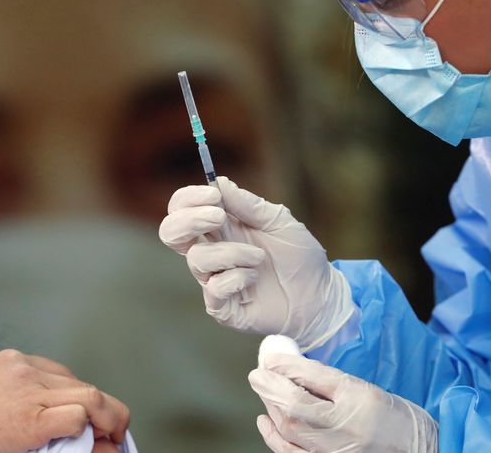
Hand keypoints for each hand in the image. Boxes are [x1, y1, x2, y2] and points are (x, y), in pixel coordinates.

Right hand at [0, 349, 130, 452]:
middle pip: (78, 383)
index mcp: (12, 361)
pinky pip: (77, 416)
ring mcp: (30, 392)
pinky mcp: (32, 419)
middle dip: (98, 406)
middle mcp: (24, 370)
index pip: (60, 372)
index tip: (87, 411)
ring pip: (90, 395)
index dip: (78, 394)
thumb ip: (6, 388)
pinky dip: (89, 428)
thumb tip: (27, 402)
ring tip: (116, 434)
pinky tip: (92, 440)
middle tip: (111, 427)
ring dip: (109, 417)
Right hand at [159, 177, 353, 349]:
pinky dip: (236, 278)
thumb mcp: (279, 221)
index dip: (189, 199)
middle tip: (218, 217)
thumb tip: (220, 182)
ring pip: (197, 259)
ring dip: (231, 252)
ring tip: (259, 257)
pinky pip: (214, 289)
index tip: (213, 195)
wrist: (320, 297)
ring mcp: (214, 280)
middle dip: (188, 220)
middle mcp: (212, 252)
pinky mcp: (222, 307)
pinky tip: (255, 278)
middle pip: (171, 232)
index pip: (183, 208)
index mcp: (220, 228)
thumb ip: (249, 205)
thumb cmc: (300, 257)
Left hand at [249, 353, 437, 452]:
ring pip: (290, 430)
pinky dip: (274, 437)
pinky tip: (265, 420)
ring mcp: (336, 452)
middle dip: (270, 388)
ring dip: (271, 408)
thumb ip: (325, 379)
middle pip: (296, 407)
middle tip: (258, 374)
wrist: (419, 450)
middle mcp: (346, 428)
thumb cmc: (391, 417)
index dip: (285, 368)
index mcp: (359, 399)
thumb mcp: (363, 388)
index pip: (313, 380)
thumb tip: (287, 366)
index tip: (270, 358)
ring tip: (265, 392)